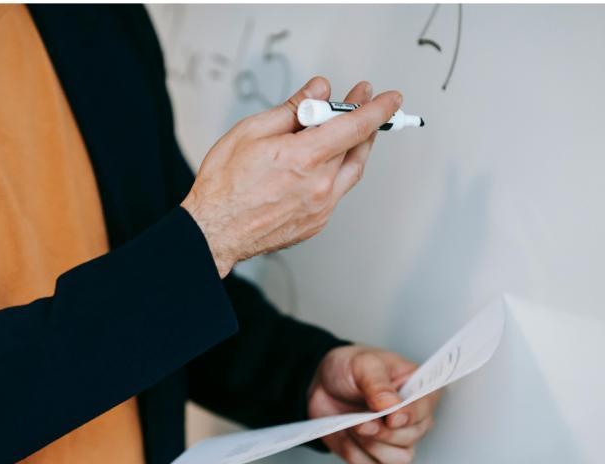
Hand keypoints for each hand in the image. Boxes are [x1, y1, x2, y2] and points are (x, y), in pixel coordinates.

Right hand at [181, 77, 401, 276]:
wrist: (215, 230)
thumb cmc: (225, 185)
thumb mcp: (252, 131)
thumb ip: (292, 110)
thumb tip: (318, 91)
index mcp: (304, 158)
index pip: (354, 126)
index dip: (376, 108)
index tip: (390, 97)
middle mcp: (319, 185)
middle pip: (357, 147)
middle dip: (365, 121)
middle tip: (362, 102)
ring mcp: (321, 207)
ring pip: (351, 171)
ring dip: (356, 147)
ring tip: (348, 130)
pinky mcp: (316, 223)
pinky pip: (336, 192)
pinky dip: (336, 172)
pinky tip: (323, 163)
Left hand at [307, 345, 441, 463]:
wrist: (322, 383)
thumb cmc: (350, 368)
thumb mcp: (363, 364)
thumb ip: (378, 384)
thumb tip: (393, 406)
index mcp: (418, 390)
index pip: (426, 409)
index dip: (410, 416)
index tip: (391, 418)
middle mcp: (413, 418)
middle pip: (411, 438)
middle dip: (383, 432)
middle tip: (361, 420)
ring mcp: (396, 439)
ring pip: (399, 460)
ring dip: (372, 446)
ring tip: (354, 426)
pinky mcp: (375, 454)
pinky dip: (355, 454)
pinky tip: (346, 435)